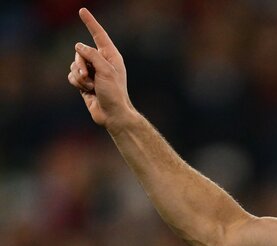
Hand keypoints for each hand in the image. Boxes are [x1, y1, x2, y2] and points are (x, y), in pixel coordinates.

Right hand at [67, 8, 135, 130]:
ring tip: (91, 86)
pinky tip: (86, 91)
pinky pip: (72, 76)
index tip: (82, 11)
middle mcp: (101, 62)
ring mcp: (92, 72)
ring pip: (74, 64)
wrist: (112, 115)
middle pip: (80, 52)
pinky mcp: (85, 82)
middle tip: (88, 76)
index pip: (98, 35)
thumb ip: (91, 55)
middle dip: (80, 63)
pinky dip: (76, 83)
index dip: (90, 23)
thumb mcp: (105, 70)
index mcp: (111, 56)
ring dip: (79, 76)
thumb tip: (78, 46)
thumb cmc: (114, 93)